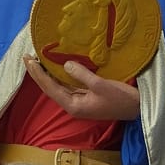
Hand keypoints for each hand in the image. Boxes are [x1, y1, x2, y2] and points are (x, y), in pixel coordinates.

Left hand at [25, 55, 139, 121]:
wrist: (137, 108)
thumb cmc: (121, 98)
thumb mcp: (101, 85)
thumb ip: (82, 74)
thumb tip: (65, 65)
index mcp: (73, 105)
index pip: (50, 87)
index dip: (38, 74)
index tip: (28, 60)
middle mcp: (72, 105)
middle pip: (50, 88)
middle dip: (38, 73)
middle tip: (27, 57)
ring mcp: (79, 102)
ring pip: (57, 86)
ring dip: (47, 74)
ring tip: (37, 60)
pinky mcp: (85, 97)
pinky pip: (67, 85)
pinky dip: (59, 76)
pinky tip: (55, 66)